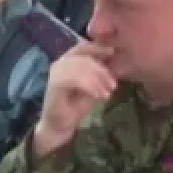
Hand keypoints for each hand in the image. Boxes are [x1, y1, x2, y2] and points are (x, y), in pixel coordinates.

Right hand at [34, 42, 116, 156]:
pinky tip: (99, 96)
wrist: (60, 125)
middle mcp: (60, 63)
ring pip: (79, 65)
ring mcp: (55, 73)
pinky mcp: (54, 84)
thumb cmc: (77, 105)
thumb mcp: (94, 86)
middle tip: (114, 84)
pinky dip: (89, 86)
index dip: (99, 48)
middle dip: (102, 68)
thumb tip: (118, 61)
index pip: (84, 46)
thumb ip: (101, 73)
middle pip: (83, 54)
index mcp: (69, 60)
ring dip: (97, 78)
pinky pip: (73, 78)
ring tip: (107, 92)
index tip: (114, 53)